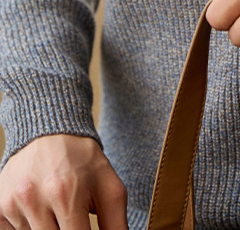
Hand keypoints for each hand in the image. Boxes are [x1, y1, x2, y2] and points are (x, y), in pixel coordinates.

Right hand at [0, 134, 126, 229]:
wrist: (51, 132)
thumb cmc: (83, 160)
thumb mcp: (109, 185)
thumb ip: (116, 223)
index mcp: (66, 192)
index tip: (86, 228)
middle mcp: (33, 198)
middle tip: (74, 218)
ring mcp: (11, 204)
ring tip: (58, 211)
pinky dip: (30, 228)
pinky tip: (40, 211)